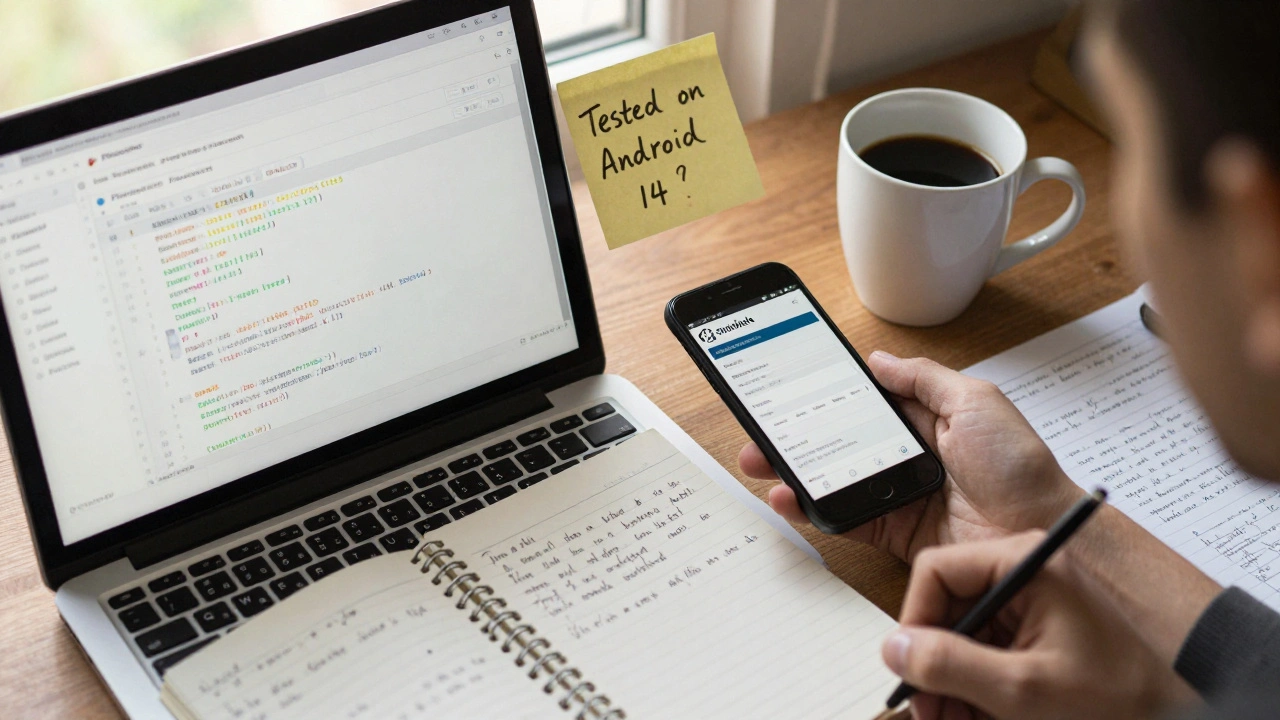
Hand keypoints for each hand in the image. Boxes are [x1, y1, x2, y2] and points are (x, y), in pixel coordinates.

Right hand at [738, 352, 1082, 560]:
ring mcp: (897, 494)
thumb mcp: (976, 401)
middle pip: (837, 441)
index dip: (825, 396)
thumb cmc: (1019, 467)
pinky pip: (844, 518)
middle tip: (760, 431)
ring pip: (833, 479)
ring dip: (794, 471)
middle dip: (796, 435)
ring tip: (762, 463)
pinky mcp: (894, 532)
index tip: (790, 389)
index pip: (863, 402)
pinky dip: (812, 509)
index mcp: (926, 419)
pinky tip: (789, 497)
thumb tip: (879, 360)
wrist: (1039, 534)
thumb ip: (924, 379)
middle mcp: (907, 455)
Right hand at [880, 534, 1191, 719]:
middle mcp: (1025, 572)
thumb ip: (951, 664)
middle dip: (931, 662)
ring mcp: (1030, 602)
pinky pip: (982, 651)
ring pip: (959, 634)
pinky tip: (969, 716)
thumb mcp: (1022, 688)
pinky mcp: (1034, 632)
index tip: (910, 666)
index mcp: (1027, 563)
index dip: (915, 619)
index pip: (937, 569)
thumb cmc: (1118, 700)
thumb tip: (894, 648)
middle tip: (927, 709)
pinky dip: (971, 686)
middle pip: (945, 604)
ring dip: (946, 681)